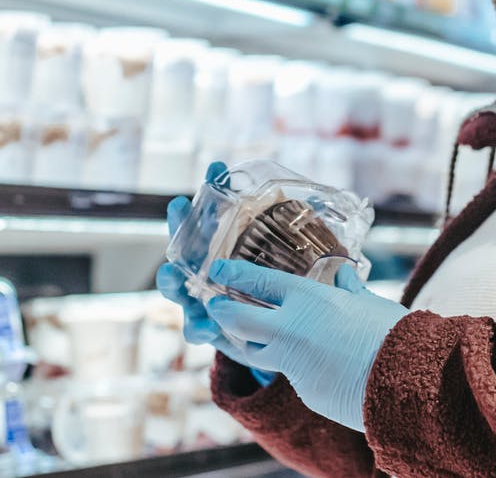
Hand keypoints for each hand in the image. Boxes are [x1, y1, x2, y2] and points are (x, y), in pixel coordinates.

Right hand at [157, 162, 275, 384]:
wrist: (278, 332)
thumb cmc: (275, 286)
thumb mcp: (286, 257)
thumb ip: (296, 233)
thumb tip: (317, 195)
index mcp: (223, 251)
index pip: (210, 218)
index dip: (217, 188)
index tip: (214, 169)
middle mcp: (207, 272)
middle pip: (185, 245)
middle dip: (179, 226)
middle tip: (178, 207)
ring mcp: (203, 300)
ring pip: (178, 289)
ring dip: (171, 279)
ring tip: (172, 274)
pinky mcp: (211, 329)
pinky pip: (197, 330)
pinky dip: (199, 328)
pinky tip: (207, 327)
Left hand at [204, 259, 408, 431]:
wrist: (406, 378)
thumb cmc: (393, 333)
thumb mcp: (369, 303)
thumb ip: (349, 290)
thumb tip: (344, 274)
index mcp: (310, 300)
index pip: (259, 283)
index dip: (234, 275)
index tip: (218, 271)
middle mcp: (292, 330)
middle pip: (237, 319)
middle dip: (221, 311)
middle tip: (215, 306)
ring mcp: (293, 364)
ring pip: (253, 352)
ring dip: (245, 342)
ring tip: (244, 335)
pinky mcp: (302, 390)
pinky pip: (290, 375)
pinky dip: (293, 366)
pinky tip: (304, 362)